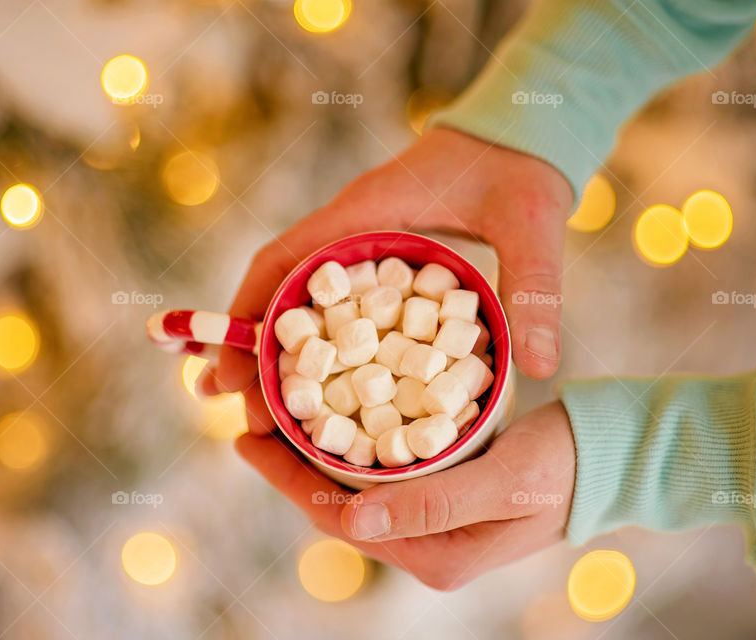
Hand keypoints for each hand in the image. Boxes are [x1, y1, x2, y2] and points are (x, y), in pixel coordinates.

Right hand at [203, 127, 572, 432]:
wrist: (521, 132)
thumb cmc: (521, 167)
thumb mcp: (531, 224)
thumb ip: (532, 289)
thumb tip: (532, 369)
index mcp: (365, 211)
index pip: (285, 258)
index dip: (250, 311)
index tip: (231, 367)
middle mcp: (348, 225)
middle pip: (276, 283)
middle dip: (245, 339)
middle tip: (222, 398)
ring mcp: (357, 238)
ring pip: (294, 290)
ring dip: (266, 339)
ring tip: (244, 397)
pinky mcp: (374, 252)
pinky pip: (326, 294)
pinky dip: (306, 332)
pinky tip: (305, 373)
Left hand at [235, 401, 575, 589]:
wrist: (607, 457)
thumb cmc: (562, 467)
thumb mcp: (502, 482)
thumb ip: (432, 504)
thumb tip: (354, 523)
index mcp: (434, 557)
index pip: (339, 522)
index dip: (288, 481)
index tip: (251, 439)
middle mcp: (426, 546)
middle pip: (338, 508)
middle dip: (292, 466)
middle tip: (254, 418)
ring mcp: (433, 521)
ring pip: (355, 490)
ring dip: (317, 454)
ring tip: (280, 414)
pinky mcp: (442, 493)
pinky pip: (381, 473)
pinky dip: (352, 445)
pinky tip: (334, 417)